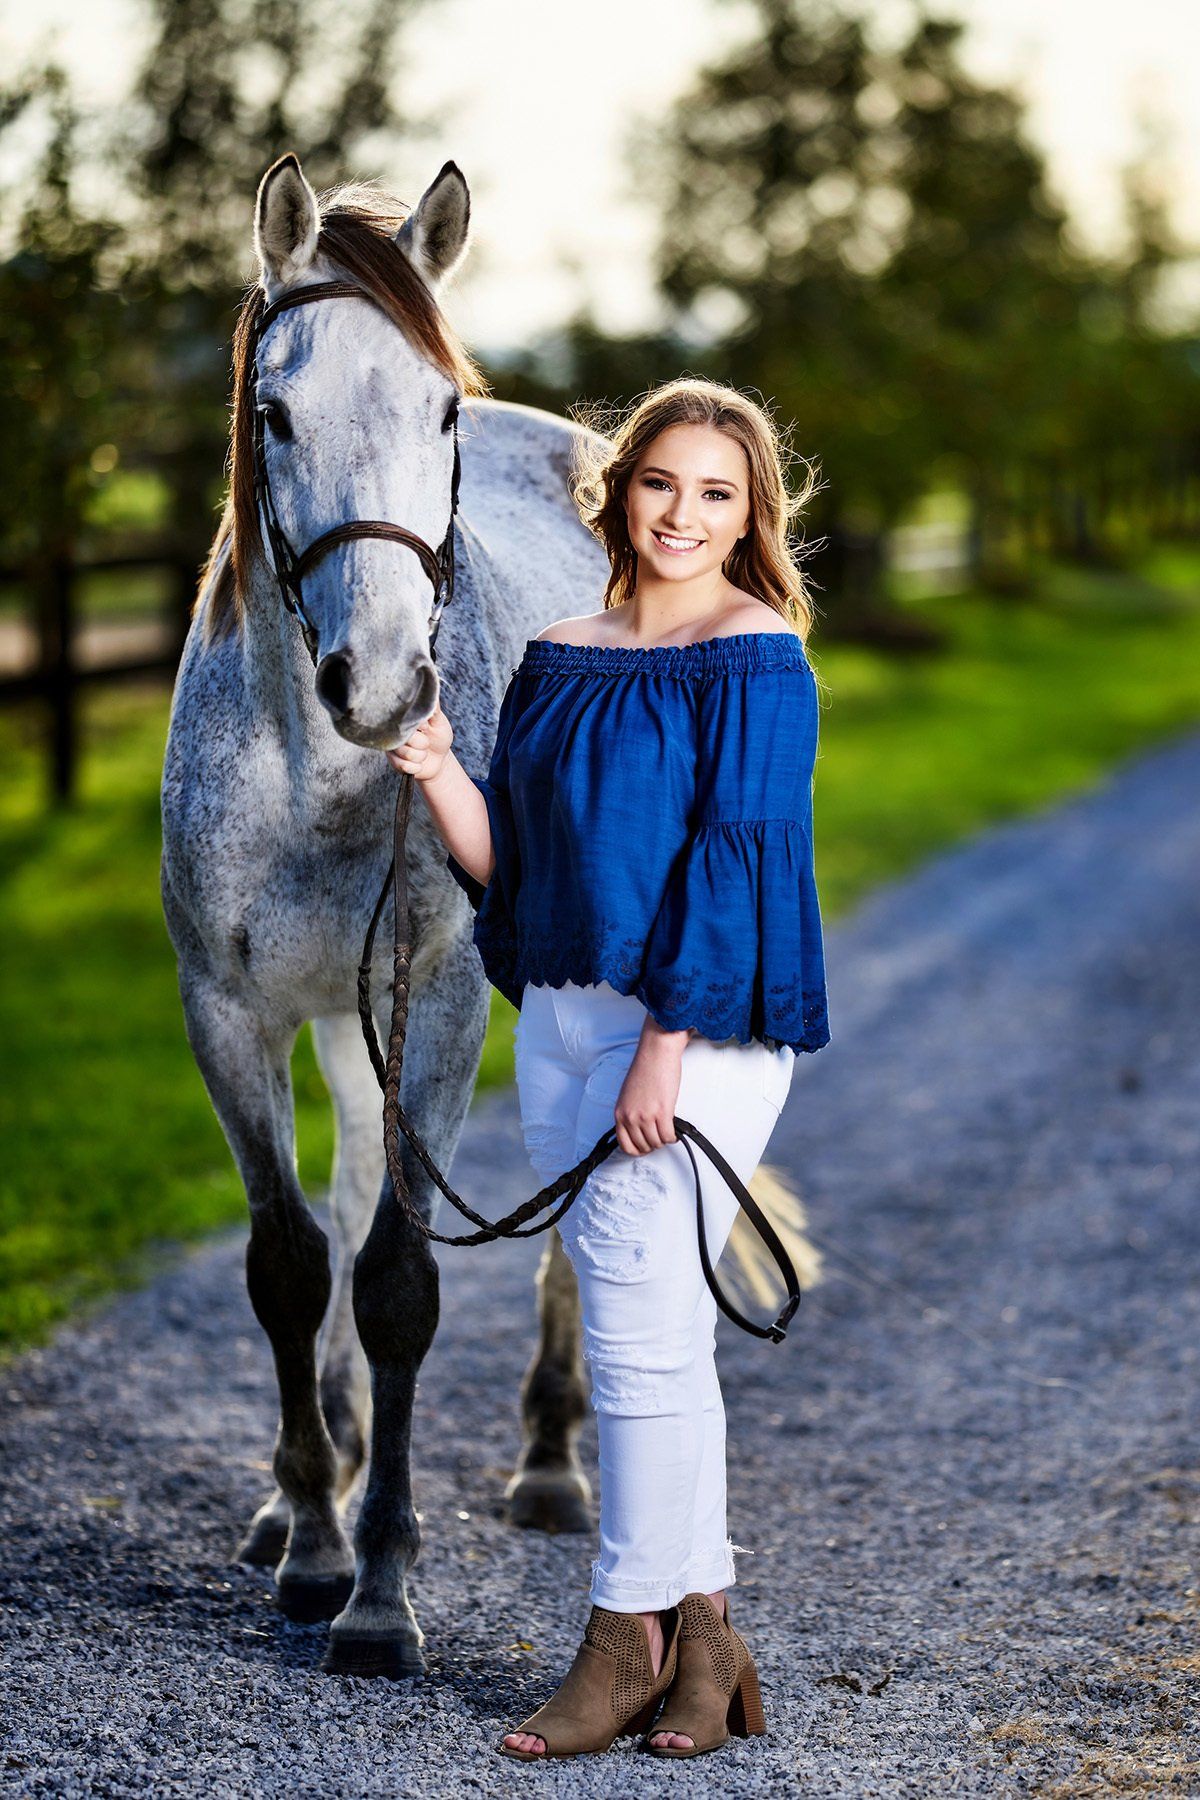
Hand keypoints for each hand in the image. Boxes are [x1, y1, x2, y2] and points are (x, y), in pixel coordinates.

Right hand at [385, 706, 452, 782]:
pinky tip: (419, 763)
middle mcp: (395, 731)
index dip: (421, 727)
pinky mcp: (393, 762)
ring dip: (421, 756)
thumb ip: (433, 708)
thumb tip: (431, 688)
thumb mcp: (440, 721)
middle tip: (426, 741)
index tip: (427, 728)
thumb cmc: (439, 737)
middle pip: (406, 738)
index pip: (407, 720)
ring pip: (406, 753)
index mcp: (404, 718)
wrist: (439, 760)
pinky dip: (417, 767)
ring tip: (423, 752)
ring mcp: (392, 747)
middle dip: (422, 743)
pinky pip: (405, 766)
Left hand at [613, 1039, 683, 1155]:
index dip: (637, 1150)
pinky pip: (668, 1136)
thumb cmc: (645, 1068)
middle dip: (653, 1145)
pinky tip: (673, 1131)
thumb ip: (631, 1112)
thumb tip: (637, 1127)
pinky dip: (673, 1137)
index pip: (625, 1144)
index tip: (644, 1148)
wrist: (656, 1054)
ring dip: (663, 1140)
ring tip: (666, 1132)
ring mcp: (646, 1116)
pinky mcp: (662, 1113)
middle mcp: (631, 1116)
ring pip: (656, 1143)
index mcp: (620, 1112)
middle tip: (658, 1138)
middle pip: (643, 1146)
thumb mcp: (628, 1095)